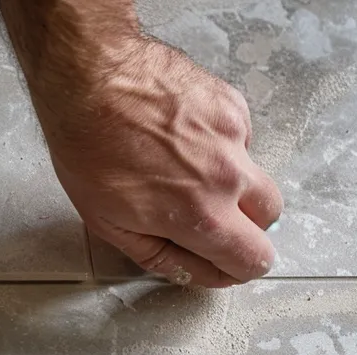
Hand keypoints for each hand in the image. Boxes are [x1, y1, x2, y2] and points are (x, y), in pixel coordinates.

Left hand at [35, 39, 281, 287]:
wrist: (88, 77)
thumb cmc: (87, 147)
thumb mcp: (109, 223)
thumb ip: (161, 257)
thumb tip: (195, 273)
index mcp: (199, 214)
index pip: (253, 260)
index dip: (236, 268)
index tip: (220, 261)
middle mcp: (227, 176)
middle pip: (268, 218)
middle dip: (242, 224)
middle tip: (202, 214)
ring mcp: (234, 135)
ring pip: (255, 175)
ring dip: (231, 183)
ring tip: (182, 170)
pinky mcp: (232, 104)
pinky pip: (239, 138)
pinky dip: (217, 144)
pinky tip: (180, 136)